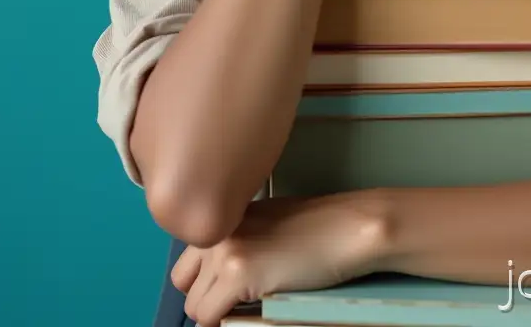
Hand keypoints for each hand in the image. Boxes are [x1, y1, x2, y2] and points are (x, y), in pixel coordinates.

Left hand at [170, 192, 387, 326]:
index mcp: (226, 215)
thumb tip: (219, 280)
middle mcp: (218, 228)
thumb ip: (239, 244)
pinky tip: (255, 309)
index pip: (188, 259)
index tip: (228, 289)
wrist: (347, 228)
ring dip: (217, 312)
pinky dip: (226, 322)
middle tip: (236, 300)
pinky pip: (209, 316)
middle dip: (206, 297)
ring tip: (250, 304)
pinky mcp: (237, 273)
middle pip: (183, 282)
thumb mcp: (269, 226)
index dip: (206, 281)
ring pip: (194, 305)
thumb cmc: (320, 228)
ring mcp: (225, 250)